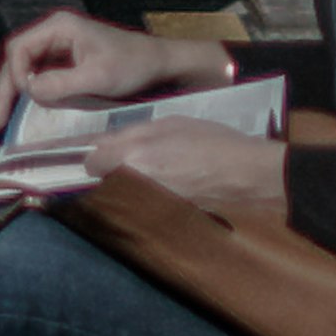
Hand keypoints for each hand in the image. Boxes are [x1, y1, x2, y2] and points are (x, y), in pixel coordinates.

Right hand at [0, 6, 227, 138]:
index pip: (20, 48)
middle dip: (0, 94)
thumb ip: (62, 83)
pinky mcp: (64, 67)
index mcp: (59, 27)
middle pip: (15, 63)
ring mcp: (57, 52)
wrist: (161, 66)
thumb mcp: (98, 76)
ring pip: (22, 74)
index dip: (14, 75)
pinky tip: (12, 118)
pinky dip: (23, 100)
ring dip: (6, 99)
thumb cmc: (134, 66)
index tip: (22, 98)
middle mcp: (53, 36)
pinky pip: (36, 82)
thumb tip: (28, 90)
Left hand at [75, 115, 293, 217]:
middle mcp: (134, 184)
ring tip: (150, 165)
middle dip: (109, 167)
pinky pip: (143, 198)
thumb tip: (105, 142)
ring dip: (126, 179)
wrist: (244, 174)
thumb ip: (132, 134)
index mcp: (132, 157)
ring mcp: (148, 202)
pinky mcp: (163, 212)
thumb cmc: (209, 140)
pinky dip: (146, 189)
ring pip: (123, 189)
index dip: (94, 153)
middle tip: (125, 154)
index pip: (91, 162)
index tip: (100, 148)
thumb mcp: (169, 123)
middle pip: (105, 178)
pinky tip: (167, 178)